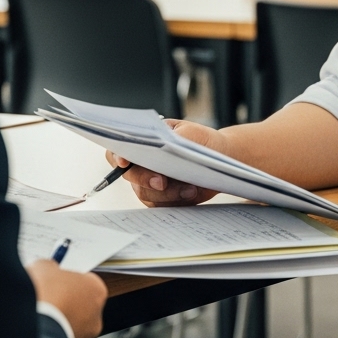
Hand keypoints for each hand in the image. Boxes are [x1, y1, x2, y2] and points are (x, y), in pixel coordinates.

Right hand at [27, 260, 107, 337]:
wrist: (33, 328)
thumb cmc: (42, 293)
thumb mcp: (43, 267)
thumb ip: (50, 267)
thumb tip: (47, 270)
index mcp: (97, 290)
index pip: (84, 284)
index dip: (66, 284)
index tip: (51, 284)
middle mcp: (97, 315)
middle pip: (79, 307)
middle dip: (63, 306)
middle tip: (42, 303)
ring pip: (69, 328)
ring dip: (56, 325)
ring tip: (35, 321)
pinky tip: (34, 336)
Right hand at [106, 120, 226, 206]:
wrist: (220, 158)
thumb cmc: (202, 141)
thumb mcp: (191, 132)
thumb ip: (173, 136)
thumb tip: (161, 143)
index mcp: (145, 141)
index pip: (120, 149)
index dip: (117, 156)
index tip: (125, 162)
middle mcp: (142, 163)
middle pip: (130, 175)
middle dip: (145, 179)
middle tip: (162, 181)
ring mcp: (149, 183)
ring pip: (146, 193)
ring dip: (168, 192)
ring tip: (190, 187)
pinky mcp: (161, 198)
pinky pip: (161, 205)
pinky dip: (176, 199)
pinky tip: (191, 192)